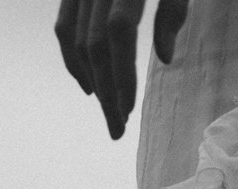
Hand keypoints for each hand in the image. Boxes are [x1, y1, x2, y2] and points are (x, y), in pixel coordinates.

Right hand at [55, 0, 189, 139]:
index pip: (119, 31)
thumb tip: (166, 59)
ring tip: (109, 111)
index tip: (128, 108)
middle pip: (94, 45)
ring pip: (76, 41)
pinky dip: (72, 59)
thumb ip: (173, 10)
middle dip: (106, 91)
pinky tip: (87, 87)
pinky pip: (64, 26)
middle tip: (118, 128)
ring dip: (92, 81)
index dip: (121, 71)